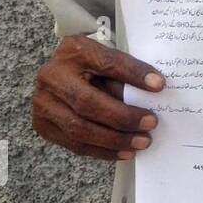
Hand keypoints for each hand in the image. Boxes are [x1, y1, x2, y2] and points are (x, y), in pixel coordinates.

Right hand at [32, 34, 163, 159]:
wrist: (64, 74)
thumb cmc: (95, 66)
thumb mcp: (109, 59)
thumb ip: (126, 74)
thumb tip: (155, 91)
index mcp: (73, 50)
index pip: (107, 63)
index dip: (134, 75)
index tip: (159, 85)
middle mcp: (51, 75)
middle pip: (87, 102)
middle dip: (123, 117)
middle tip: (151, 123)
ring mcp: (42, 102)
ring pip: (79, 128)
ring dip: (114, 140)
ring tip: (142, 142)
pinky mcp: (42, 124)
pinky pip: (74, 144)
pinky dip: (102, 151)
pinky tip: (124, 151)